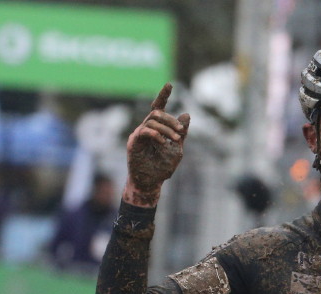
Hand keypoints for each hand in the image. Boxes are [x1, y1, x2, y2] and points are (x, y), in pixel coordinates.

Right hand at [124, 83, 190, 206]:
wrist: (152, 182)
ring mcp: (139, 135)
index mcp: (157, 128)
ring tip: (175, 140)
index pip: (159, 107)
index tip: (170, 84)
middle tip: (180, 131)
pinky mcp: (133, 143)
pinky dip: (156, 134)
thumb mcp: (177, 147)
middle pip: (156, 112)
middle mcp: (146, 128)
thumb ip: (181, 132)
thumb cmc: (163, 167)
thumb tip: (186, 114)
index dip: (163, 95)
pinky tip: (163, 142)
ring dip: (167, 129)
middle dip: (170, 119)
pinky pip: (144, 131)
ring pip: (152, 121)